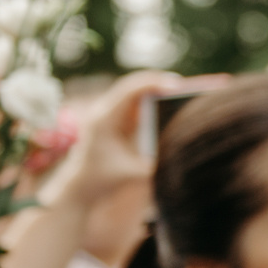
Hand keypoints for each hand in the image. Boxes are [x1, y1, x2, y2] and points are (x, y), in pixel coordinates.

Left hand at [50, 71, 196, 209]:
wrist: (80, 185)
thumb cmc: (104, 179)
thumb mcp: (131, 174)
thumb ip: (155, 165)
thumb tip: (181, 154)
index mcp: (105, 119)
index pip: (131, 90)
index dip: (155, 83)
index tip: (178, 85)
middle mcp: (105, 110)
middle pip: (135, 85)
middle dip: (160, 83)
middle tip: (186, 86)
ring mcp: (109, 112)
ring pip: (135, 90)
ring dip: (157, 89)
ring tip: (183, 92)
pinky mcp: (115, 118)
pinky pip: (135, 100)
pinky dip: (153, 99)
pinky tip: (171, 103)